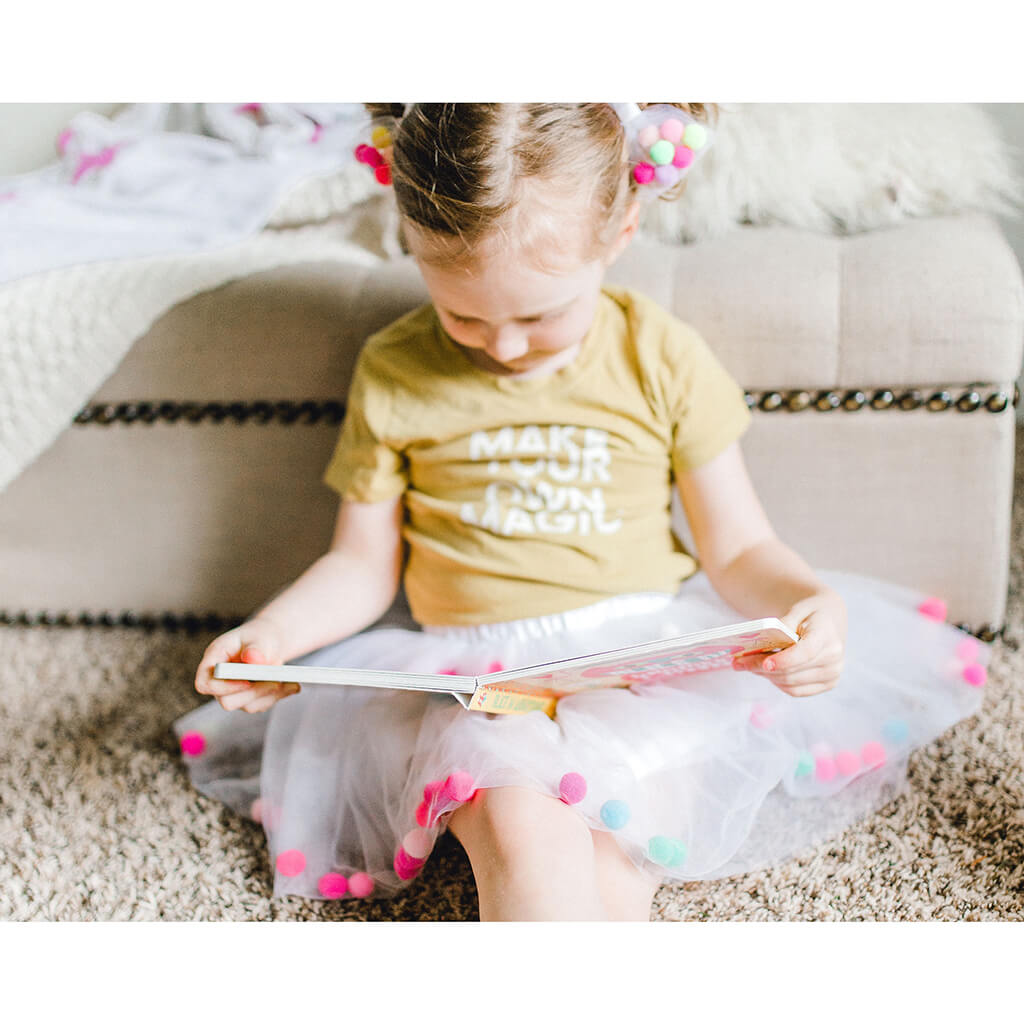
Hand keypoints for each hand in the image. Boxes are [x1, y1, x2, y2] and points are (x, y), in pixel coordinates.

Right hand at [194, 616, 300, 712]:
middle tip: (276, 680)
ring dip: (270, 694)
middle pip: (227, 701)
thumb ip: (256, 648)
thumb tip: (253, 660)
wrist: (270, 641)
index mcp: (214, 659)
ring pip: (247, 705)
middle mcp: (220, 679)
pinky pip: (261, 705)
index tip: (247, 682)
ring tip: (290, 680)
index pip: (204, 683)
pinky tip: (291, 685)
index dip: (222, 688)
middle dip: (255, 692)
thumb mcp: (261, 636)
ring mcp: (233, 691)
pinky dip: (278, 696)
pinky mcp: (248, 698)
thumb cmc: (261, 635)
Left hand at [732, 589, 846, 696]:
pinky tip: (764, 672)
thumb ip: (784, 623)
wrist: (829, 619)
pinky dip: (777, 683)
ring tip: (746, 665)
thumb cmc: (810, 612)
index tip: (764, 664)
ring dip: (765, 676)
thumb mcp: (797, 609)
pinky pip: (796, 691)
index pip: (805, 653)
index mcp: (827, 636)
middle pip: (792, 671)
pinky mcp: (827, 684)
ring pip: (791, 683)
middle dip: (761, 667)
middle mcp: (833, 659)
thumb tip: (767, 639)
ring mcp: (832, 674)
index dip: (784, 660)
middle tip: (737, 662)